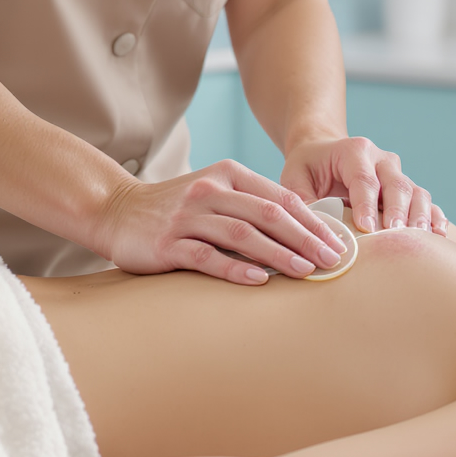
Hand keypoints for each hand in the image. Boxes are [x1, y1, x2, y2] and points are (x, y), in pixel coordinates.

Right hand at [94, 160, 348, 284]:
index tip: (337, 243)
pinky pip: (207, 257)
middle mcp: (209, 190)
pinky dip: (236, 269)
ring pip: (242, 235)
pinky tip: (259, 281)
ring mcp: (187, 217)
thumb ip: (251, 206)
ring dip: (278, 254)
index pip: (280, 197)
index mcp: (227, 174)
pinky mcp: (168, 243)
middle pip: (267, 215)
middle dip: (305, 238)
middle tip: (332, 260)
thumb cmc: (178, 209)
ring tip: (305, 271)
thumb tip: (304, 234)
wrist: (118, 211)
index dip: (312, 221)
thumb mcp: (216, 194)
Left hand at [280, 136, 446, 235]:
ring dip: (420, 217)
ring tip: (420, 240)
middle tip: (395, 234)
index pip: (364, 179)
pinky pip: (427, 203)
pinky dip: (435, 218)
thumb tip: (312, 230)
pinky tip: (438, 237)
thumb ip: (302, 200)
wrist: (324, 152)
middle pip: (396, 185)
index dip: (367, 204)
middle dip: (397, 211)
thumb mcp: (295, 178)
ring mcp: (398, 174)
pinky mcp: (408, 190)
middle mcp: (382, 160)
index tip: (366, 228)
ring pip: (416, 193)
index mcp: (354, 151)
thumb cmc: (309, 167)